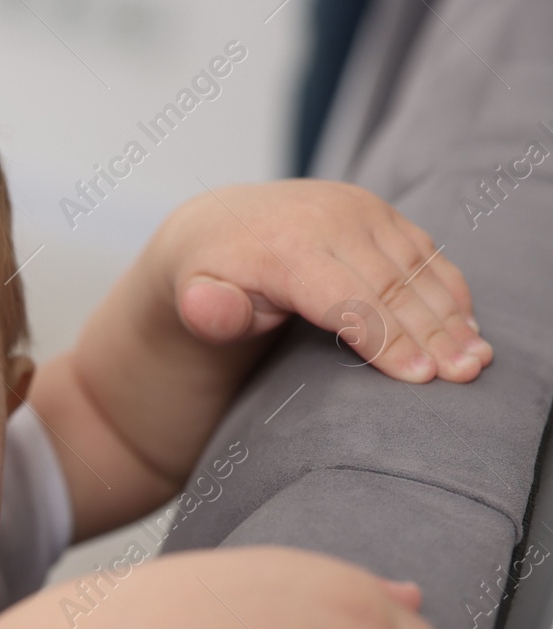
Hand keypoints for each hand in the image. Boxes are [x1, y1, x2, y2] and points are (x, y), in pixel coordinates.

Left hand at [158, 180, 490, 382]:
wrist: (219, 223)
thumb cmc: (211, 276)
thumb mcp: (192, 296)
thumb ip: (206, 310)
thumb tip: (211, 309)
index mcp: (287, 247)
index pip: (348, 299)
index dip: (386, 339)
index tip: (419, 377)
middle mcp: (329, 220)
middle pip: (393, 286)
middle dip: (433, 334)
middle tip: (465, 376)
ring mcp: (359, 211)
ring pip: (417, 268)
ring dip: (452, 314)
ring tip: (477, 359)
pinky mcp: (379, 212)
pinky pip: (424, 251)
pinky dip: (448, 289)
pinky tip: (467, 325)